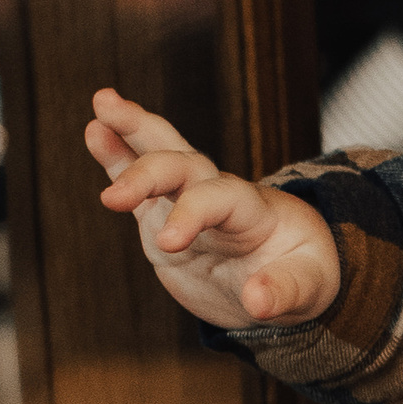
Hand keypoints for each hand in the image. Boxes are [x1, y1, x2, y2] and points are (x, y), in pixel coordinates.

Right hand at [86, 87, 341, 329]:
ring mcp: (188, 201)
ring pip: (161, 156)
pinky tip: (94, 129)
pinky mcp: (163, 216)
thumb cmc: (302, 275)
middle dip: (148, 174)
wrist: (287, 272)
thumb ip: (283, 291)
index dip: (192, 212)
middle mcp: (220, 195)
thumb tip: (257, 301)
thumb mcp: (308, 288)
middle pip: (185, 167)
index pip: (220, 197)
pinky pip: (138, 183)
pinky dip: (117, 156)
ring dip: (133, 129)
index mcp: (255, 211)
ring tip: (101, 102)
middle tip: (111, 198)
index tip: (168, 242)